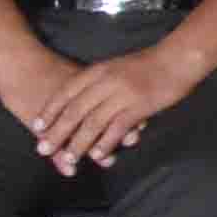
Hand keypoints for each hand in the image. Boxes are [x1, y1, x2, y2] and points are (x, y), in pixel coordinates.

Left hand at [27, 50, 197, 173]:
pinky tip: (99, 155)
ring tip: (69, 159)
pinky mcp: (139, 106)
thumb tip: (83, 97)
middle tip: (43, 149)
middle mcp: (106, 83)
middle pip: (74, 111)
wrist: (180, 57)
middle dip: (57, 132)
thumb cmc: (151, 62)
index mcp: (98, 71)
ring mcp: (122, 94)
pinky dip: (106, 143)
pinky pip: (117, 128)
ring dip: (79, 144)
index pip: (66, 93)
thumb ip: (100, 80)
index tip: (36, 127)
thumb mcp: (118, 66)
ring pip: (93, 123)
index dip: (50, 111)